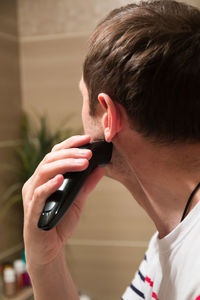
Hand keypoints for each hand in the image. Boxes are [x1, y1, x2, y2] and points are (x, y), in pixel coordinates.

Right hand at [22, 135, 103, 268]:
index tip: (87, 138)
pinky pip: (39, 194)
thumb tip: (100, 168)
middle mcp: (36, 183)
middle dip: (70, 153)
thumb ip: (86, 185)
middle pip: (50, 159)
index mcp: (45, 178)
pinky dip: (50, 185)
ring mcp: (32, 196)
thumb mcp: (78, 201)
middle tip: (89, 153)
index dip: (70, 144)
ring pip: (44, 172)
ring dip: (64, 165)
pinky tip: (61, 178)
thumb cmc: (60, 222)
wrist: (49, 249)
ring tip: (82, 162)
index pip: (55, 154)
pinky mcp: (32, 211)